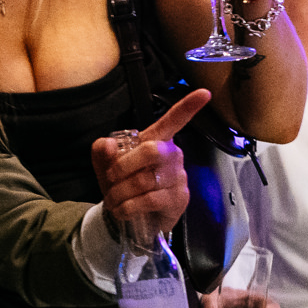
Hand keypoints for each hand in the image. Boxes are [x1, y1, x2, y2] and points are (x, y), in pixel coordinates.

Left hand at [90, 89, 210, 241]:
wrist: (126, 215)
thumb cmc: (121, 184)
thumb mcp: (105, 165)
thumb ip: (103, 151)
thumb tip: (108, 144)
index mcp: (156, 140)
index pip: (174, 120)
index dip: (188, 107)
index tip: (204, 92)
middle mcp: (172, 155)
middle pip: (152, 151)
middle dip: (124, 165)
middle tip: (111, 177)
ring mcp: (178, 177)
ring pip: (146, 180)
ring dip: (121, 192)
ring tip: (114, 199)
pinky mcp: (178, 199)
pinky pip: (151, 199)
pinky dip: (129, 206)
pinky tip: (124, 209)